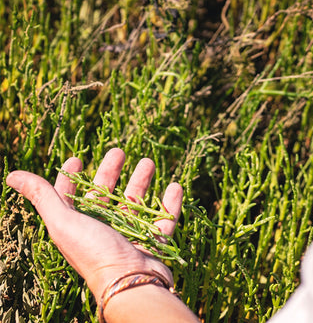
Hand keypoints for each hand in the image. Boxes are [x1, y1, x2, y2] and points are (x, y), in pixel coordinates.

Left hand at [5, 148, 183, 298]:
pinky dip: (169, 204)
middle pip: (105, 196)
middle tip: (119, 151)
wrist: (129, 281)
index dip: (70, 177)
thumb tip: (12, 175)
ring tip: (148, 162)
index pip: (69, 197)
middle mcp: (101, 230)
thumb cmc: (93, 251)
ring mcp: (128, 237)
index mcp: (76, 226)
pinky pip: (163, 220)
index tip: (78, 158)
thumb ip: (42, 196)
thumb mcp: (63, 221)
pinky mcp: (152, 243)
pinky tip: (175, 186)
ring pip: (135, 204)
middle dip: (111, 172)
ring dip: (141, 182)